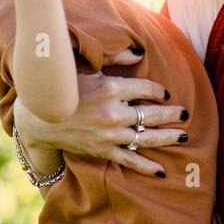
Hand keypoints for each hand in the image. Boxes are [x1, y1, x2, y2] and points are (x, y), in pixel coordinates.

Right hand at [13, 58, 188, 177]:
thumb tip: (139, 53)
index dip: (159, 91)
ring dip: (168, 137)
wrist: (39, 117)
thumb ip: (115, 58)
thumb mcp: (87, 67)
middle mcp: (114, 112)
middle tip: (185, 114)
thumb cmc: (63, 88)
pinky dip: (147, 167)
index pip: (147, 89)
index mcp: (111, 88)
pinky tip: (162, 170)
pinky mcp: (103, 151)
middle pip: (152, 114)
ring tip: (184, 136)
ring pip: (147, 138)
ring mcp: (110, 134)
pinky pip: (130, 160)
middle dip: (172, 114)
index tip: (165, 93)